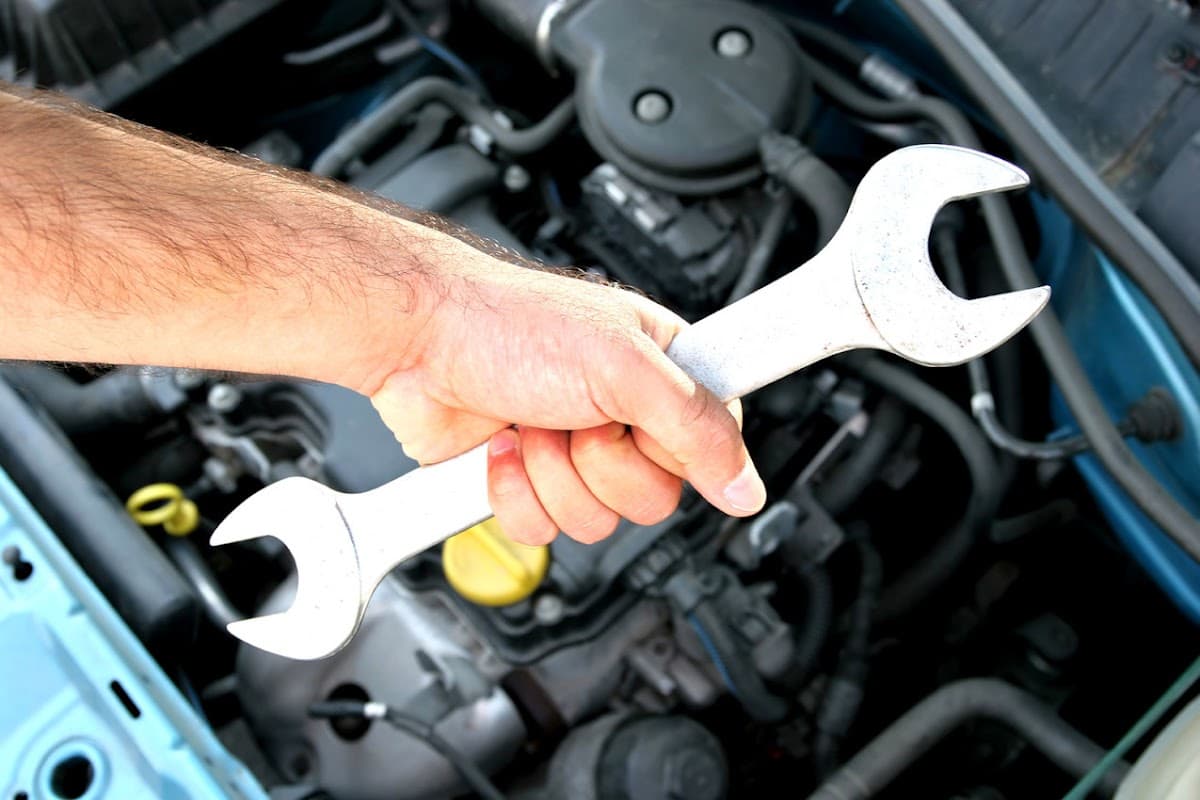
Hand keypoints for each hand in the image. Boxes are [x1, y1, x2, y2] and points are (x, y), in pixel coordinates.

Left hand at [369, 252, 765, 544]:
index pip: (712, 442)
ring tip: (534, 421)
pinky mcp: (531, 479)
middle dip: (601, 463)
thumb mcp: (625, 366)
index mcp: (663, 370)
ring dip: (555, 475)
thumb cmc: (509, 324)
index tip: (644, 428)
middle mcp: (625, 413)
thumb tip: (747, 486)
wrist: (420, 342)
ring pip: (600, 520)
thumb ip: (697, 428)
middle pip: (654, 496)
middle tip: (577, 417)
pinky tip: (506, 448)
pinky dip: (518, 494)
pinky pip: (546, 529)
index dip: (678, 448)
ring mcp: (575, 450)